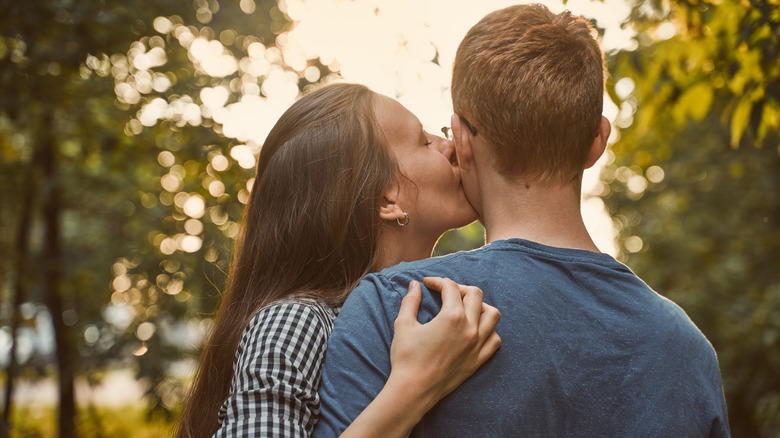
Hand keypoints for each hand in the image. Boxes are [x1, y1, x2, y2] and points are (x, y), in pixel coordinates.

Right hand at [388, 276, 501, 404]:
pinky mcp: (478, 361)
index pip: (450, 287)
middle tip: (445, 292)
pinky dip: (489, 331)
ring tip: (465, 308)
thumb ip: (410, 301)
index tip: (427, 283)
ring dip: (480, 306)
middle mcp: (469, 328)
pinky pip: (495, 340)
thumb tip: (415, 285)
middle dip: (459, 288)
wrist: (413, 391)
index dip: (437, 281)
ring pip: (492, 315)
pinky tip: (475, 330)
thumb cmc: (406, 358)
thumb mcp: (403, 324)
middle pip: (475, 295)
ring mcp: (477, 345)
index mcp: (452, 317)